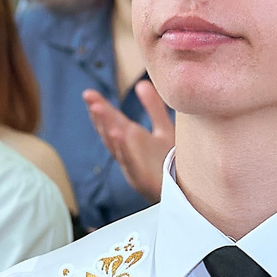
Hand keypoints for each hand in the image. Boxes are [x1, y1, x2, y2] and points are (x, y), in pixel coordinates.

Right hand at [86, 80, 171, 199]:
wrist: (186, 192)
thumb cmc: (172, 163)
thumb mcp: (163, 129)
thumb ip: (153, 108)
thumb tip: (142, 84)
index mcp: (132, 139)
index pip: (112, 120)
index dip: (101, 107)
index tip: (89, 93)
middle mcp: (128, 151)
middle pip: (109, 130)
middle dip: (99, 115)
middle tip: (89, 97)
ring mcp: (132, 165)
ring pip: (115, 145)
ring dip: (106, 127)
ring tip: (98, 109)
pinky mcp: (141, 178)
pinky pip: (130, 161)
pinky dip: (123, 148)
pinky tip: (117, 134)